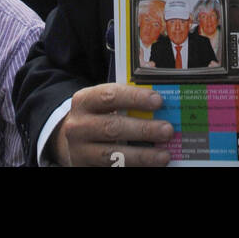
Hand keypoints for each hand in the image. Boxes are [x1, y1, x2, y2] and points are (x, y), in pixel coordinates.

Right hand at [54, 84, 172, 166]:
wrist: (71, 141)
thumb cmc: (97, 114)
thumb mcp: (103, 99)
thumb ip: (127, 89)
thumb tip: (153, 69)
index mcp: (84, 101)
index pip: (110, 96)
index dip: (134, 98)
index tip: (158, 100)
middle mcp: (79, 126)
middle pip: (113, 127)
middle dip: (143, 129)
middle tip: (167, 130)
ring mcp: (80, 151)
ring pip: (112, 155)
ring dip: (141, 155)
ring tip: (163, 155)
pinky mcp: (85, 167)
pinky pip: (112, 168)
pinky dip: (133, 167)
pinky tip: (150, 166)